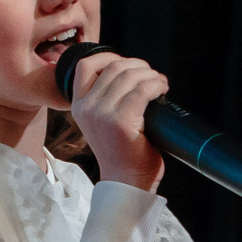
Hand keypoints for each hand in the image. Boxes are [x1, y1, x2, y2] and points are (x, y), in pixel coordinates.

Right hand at [69, 50, 166, 191]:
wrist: (127, 183)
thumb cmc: (123, 154)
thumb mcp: (103, 122)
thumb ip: (106, 99)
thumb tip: (131, 73)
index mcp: (78, 106)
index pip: (86, 66)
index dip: (111, 57)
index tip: (130, 65)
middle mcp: (86, 108)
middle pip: (114, 67)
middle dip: (139, 66)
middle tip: (153, 77)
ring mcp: (102, 114)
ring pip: (129, 76)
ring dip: (151, 75)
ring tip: (160, 84)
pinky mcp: (121, 122)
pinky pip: (142, 90)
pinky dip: (156, 85)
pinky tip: (163, 90)